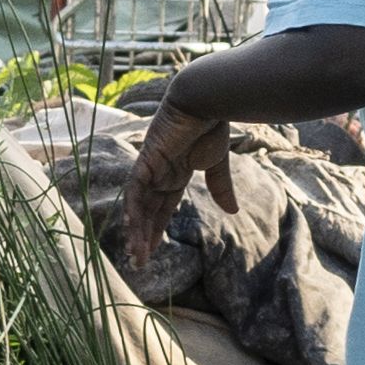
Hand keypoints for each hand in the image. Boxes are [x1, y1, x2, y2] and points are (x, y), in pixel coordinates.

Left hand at [122, 98, 238, 286]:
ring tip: (135, 256)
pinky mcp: (147, 161)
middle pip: (146, 212)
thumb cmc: (212, 125)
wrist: (206, 101)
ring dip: (136, 231)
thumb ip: (221, 187)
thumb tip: (233, 211)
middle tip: (138, 263)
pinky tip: (132, 229)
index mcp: (174, 173)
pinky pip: (135, 191)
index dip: (155, 229)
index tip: (151, 251)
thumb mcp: (218, 164)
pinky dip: (132, 210)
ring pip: (137, 206)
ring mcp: (150, 167)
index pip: (160, 208)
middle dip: (142, 237)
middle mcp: (158, 173)